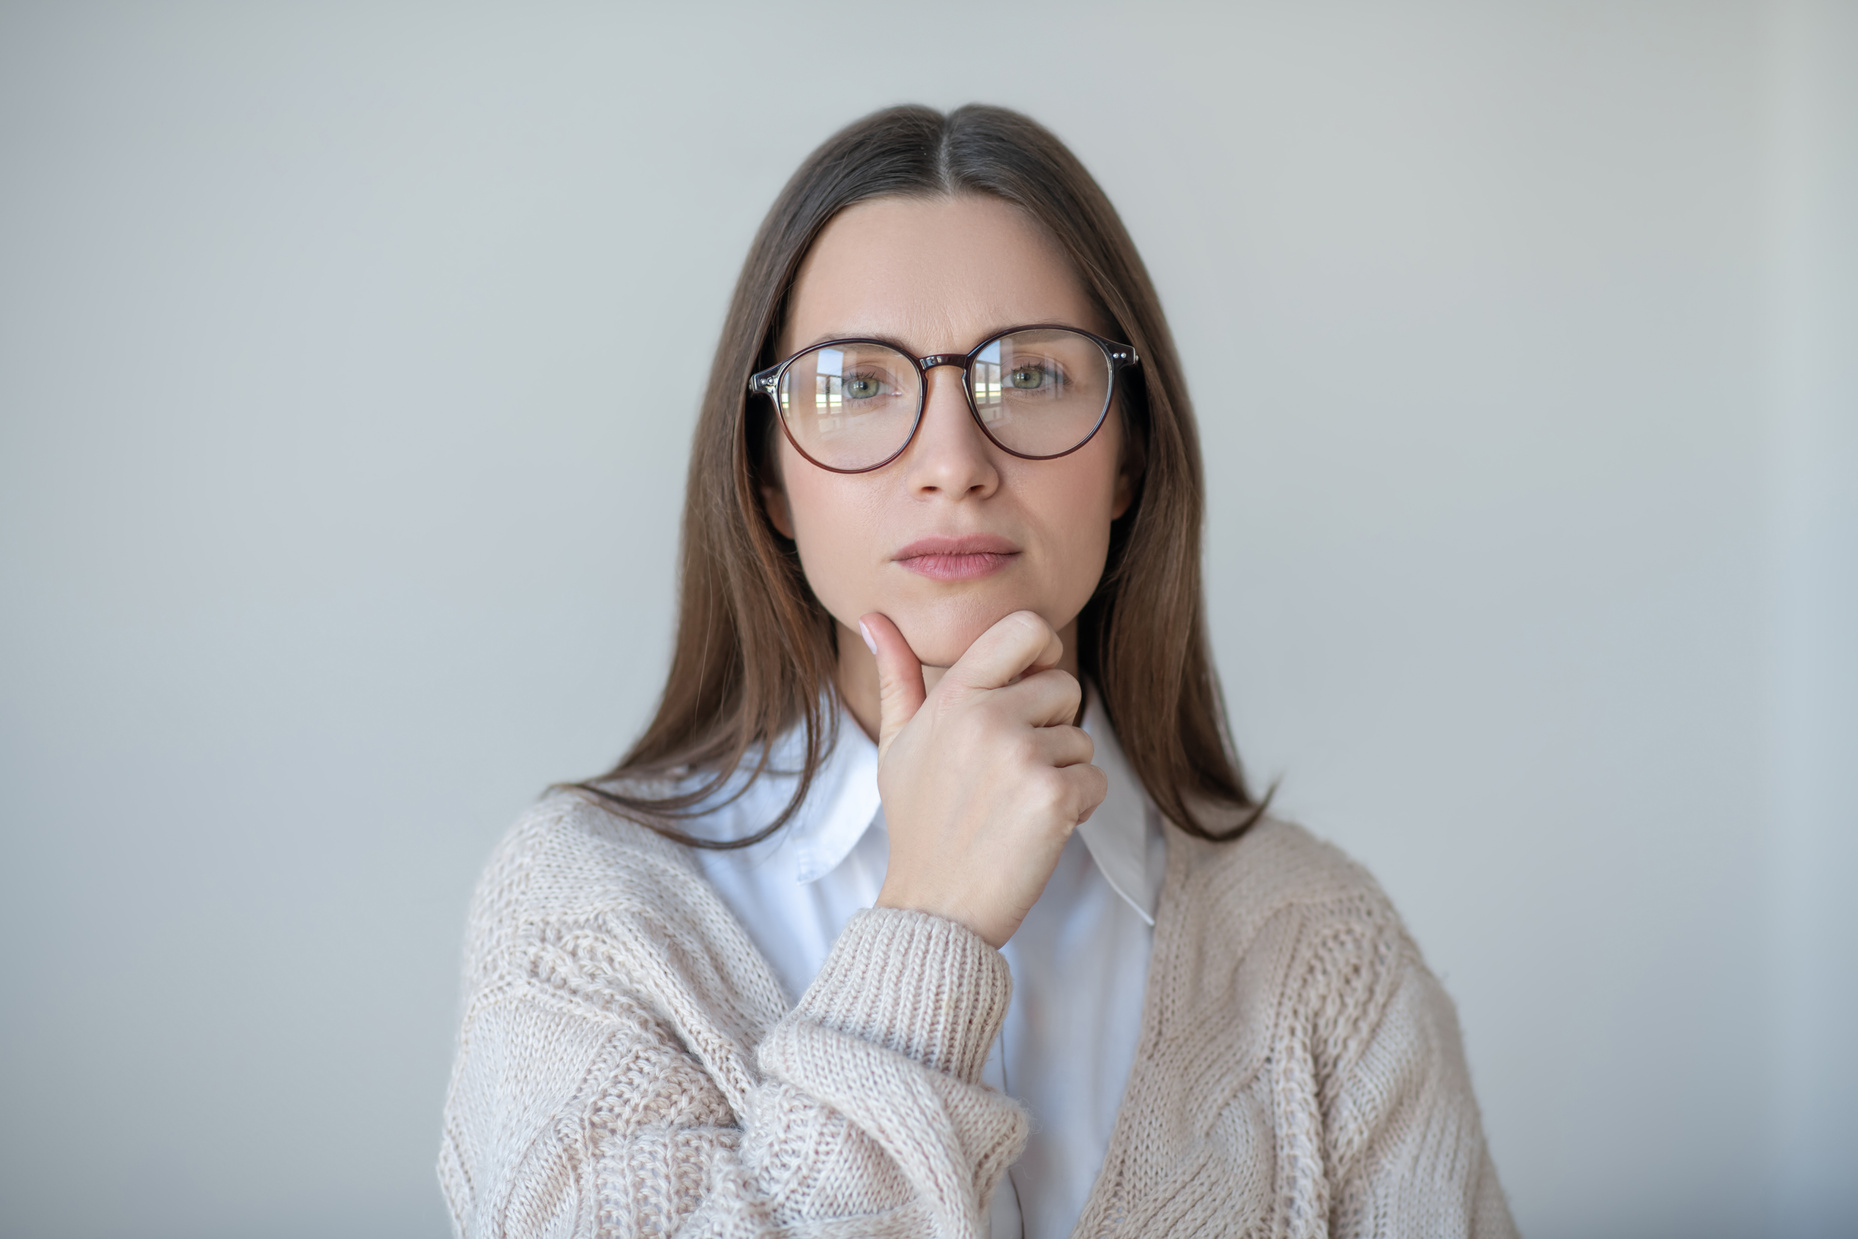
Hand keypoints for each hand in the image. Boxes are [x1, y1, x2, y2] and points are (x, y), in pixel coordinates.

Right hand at [862, 609, 1107, 948]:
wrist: (935, 906)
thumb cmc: (919, 823)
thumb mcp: (897, 744)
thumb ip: (896, 675)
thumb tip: (872, 618)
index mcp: (953, 697)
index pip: (1025, 627)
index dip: (1042, 650)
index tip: (1031, 685)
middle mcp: (987, 717)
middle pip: (1064, 686)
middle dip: (1052, 726)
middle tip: (1010, 771)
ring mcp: (1021, 756)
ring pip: (1081, 740)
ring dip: (1061, 774)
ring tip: (1014, 806)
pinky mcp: (1052, 797)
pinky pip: (1095, 781)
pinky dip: (1077, 809)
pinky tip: (1034, 830)